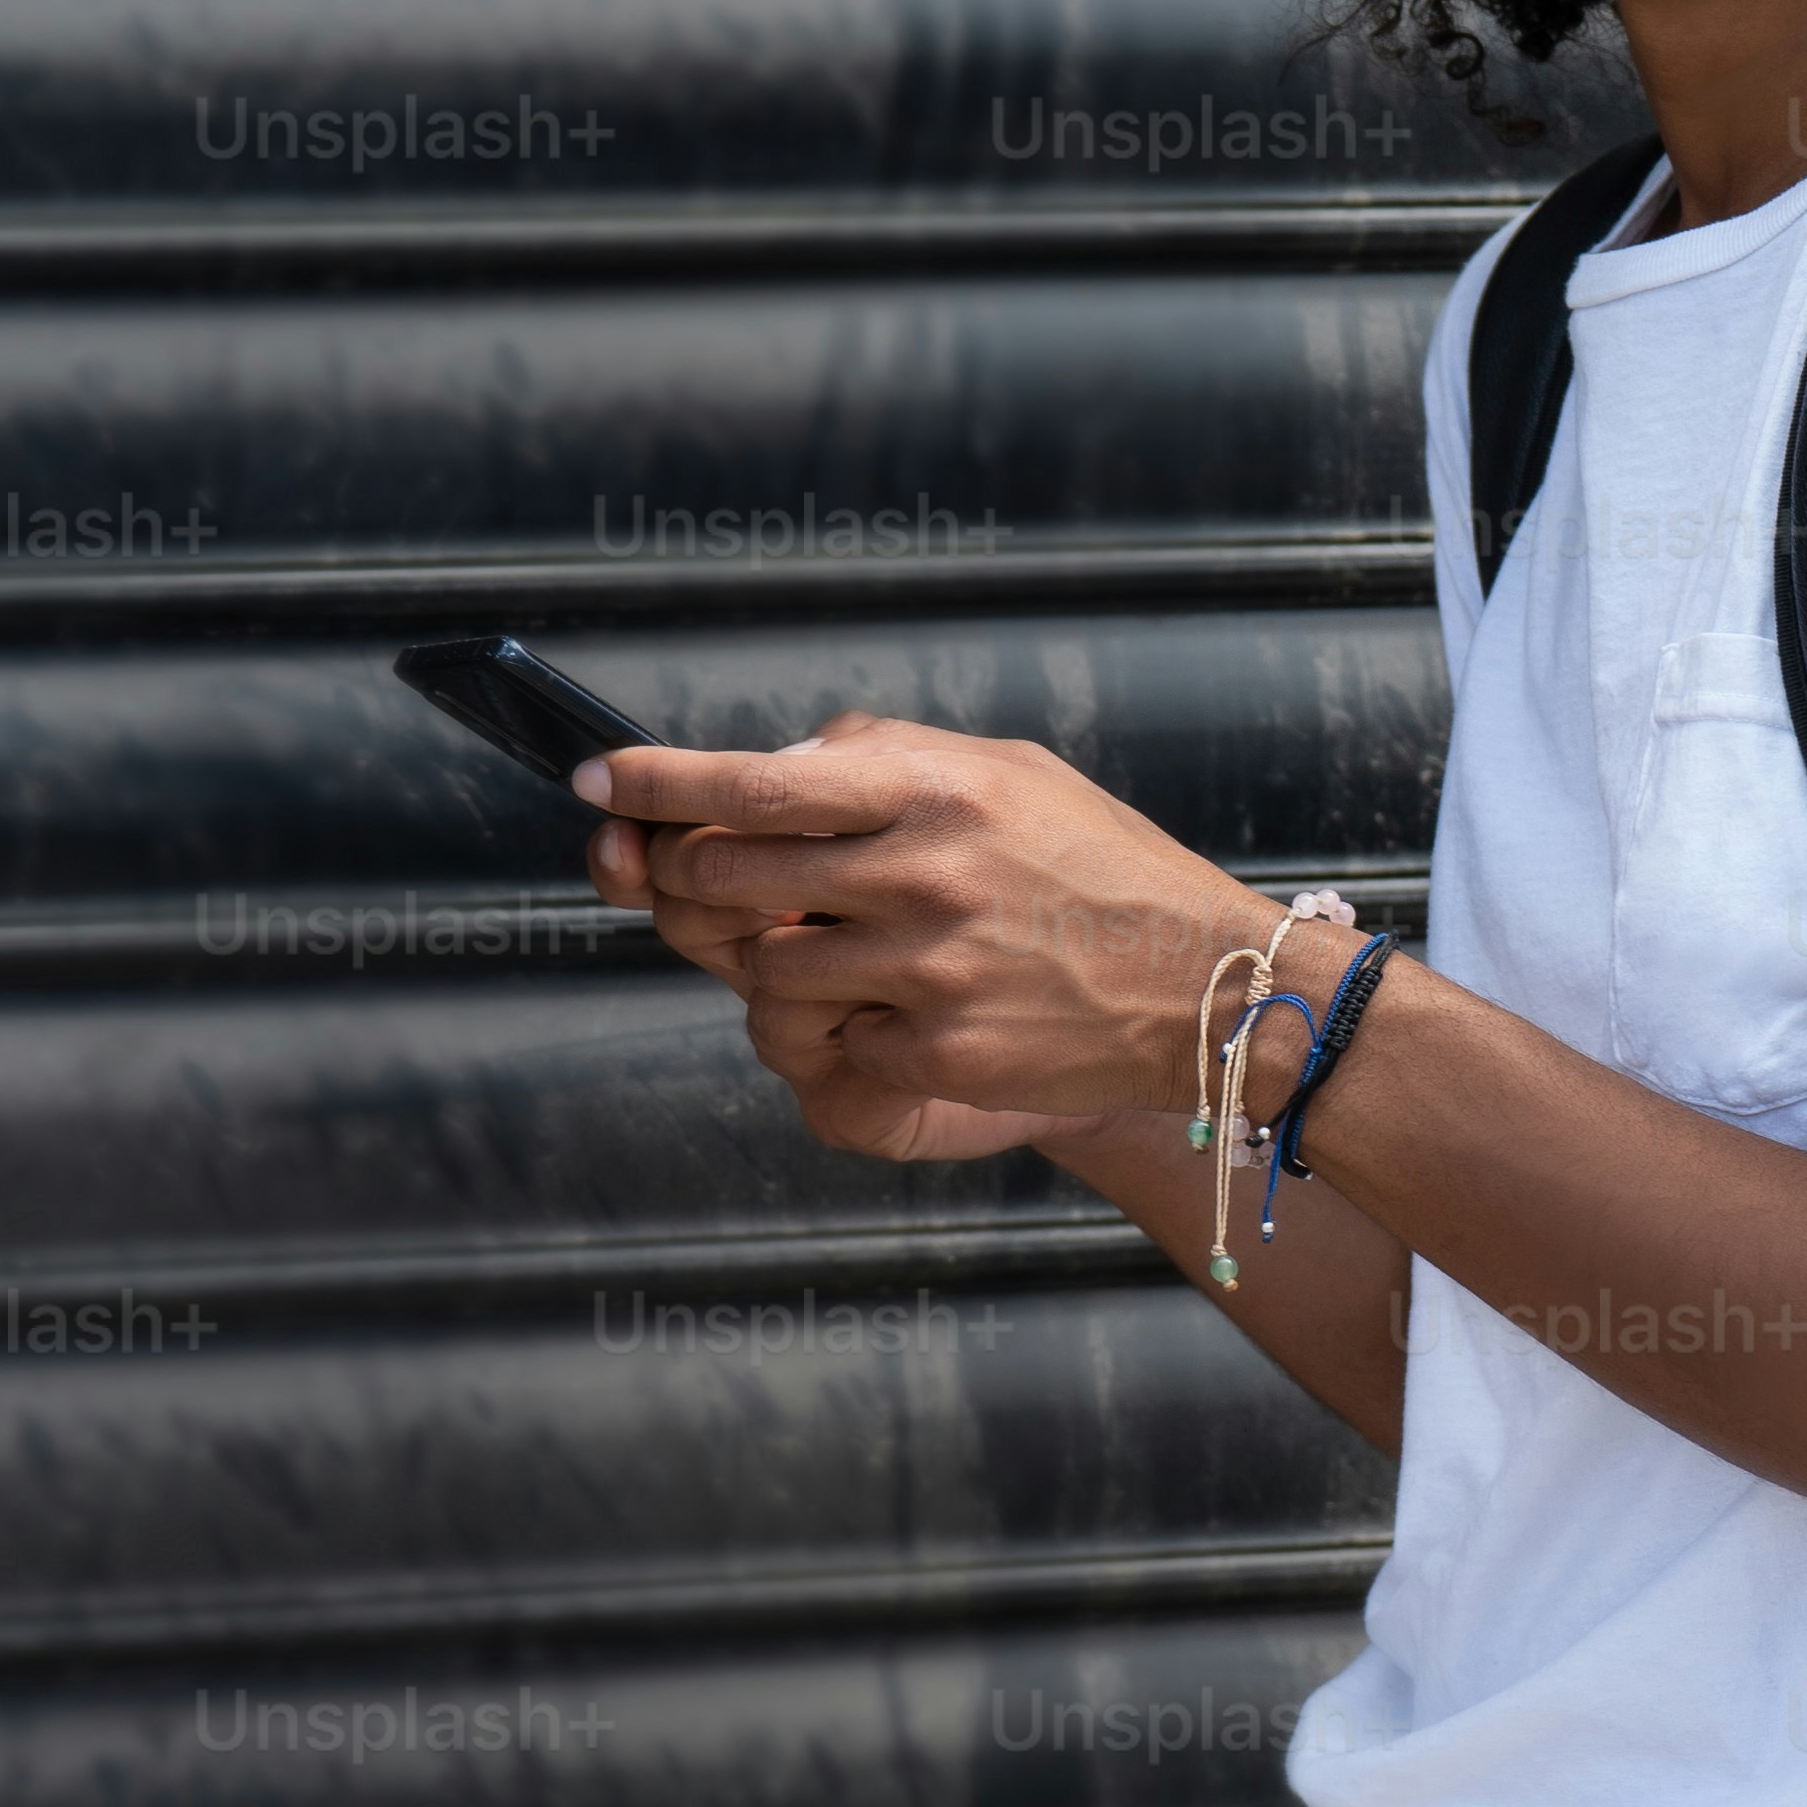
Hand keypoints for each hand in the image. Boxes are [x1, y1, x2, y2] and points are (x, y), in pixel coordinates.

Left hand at [585, 716, 1275, 1164]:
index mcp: (933, 788)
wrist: (1211, 989)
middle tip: (691, 880)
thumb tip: (777, 764)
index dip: (652, 783)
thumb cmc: (1102, 870)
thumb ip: (889, 756)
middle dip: (689, 880)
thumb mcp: (1010, 773)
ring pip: (762, 972)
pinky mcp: (936, 1050)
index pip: (749, 783)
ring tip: (836, 951)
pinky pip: (827, 1041)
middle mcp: (921, 872)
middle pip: (725, 877)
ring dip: (771, 964)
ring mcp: (925, 969)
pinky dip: (844, 1027)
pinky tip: (907, 1009)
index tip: (594, 780)